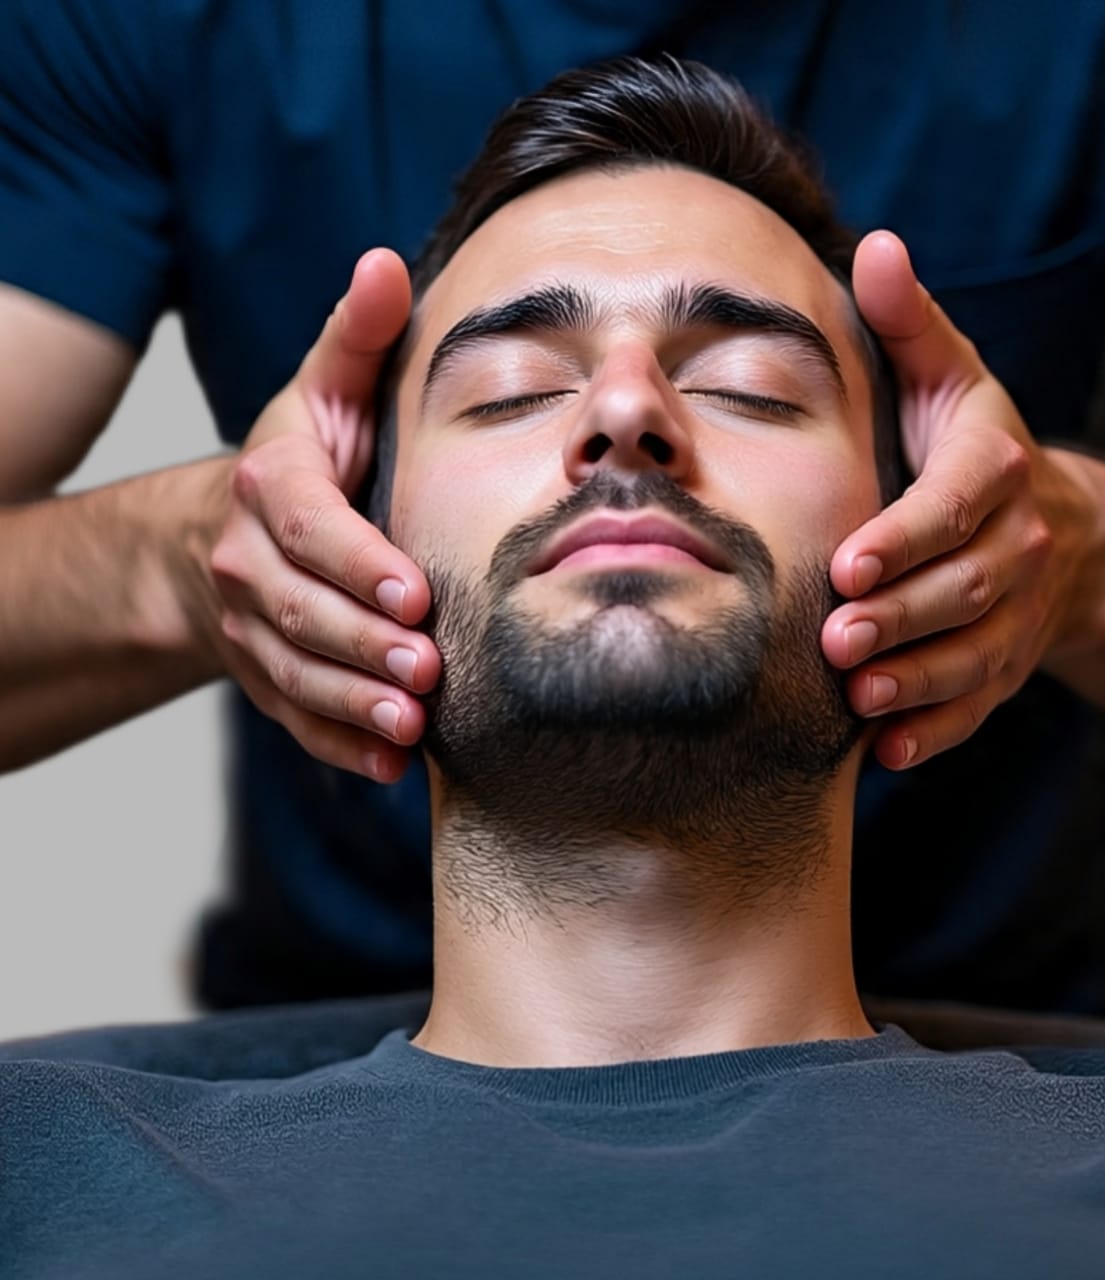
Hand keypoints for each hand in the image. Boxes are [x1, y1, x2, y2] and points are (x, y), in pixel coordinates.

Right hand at [209, 250, 439, 781]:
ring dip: (354, 703)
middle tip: (428, 671)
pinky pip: (296, 717)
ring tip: (412, 725)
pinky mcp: (267, 675)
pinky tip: (392, 766)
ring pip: (296, 673)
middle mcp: (248, 562)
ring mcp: (251, 627)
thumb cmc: (306, 460)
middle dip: (364, 643)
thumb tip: (387, 262)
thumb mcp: (326, 391)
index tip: (415, 593)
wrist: (234, 535)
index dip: (357, 564)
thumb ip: (359, 339)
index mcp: (270, 488)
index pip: (308, 528)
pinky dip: (340, 744)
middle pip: (300, 610)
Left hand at [821, 231, 1096, 768]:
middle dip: (903, 617)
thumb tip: (875, 246)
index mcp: (994, 469)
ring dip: (917, 680)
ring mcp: (1014, 614)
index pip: (955, 505)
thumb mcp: (947, 376)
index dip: (906, 537)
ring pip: (972, 654)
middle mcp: (1017, 544)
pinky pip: (977, 706)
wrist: (1049, 525)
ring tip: (859, 698)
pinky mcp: (1002, 665)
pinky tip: (884, 752)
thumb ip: (906, 323)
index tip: (850, 562)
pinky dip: (934, 732)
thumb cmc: (967, 446)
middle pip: (964, 588)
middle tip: (838, 640)